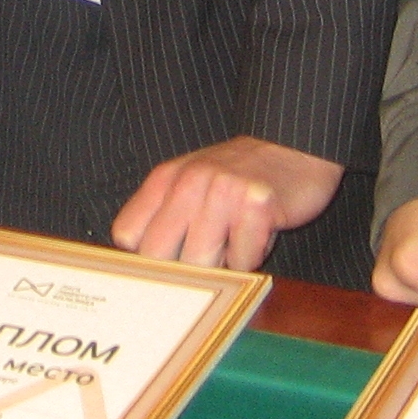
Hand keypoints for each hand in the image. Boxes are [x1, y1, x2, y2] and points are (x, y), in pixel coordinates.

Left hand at [112, 136, 344, 269]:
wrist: (290, 147)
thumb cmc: (236, 177)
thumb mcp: (188, 184)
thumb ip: (162, 217)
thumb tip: (142, 269)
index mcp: (165, 179)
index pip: (126, 235)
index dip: (142, 259)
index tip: (161, 268)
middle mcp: (188, 181)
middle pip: (157, 256)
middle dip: (180, 271)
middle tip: (205, 261)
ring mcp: (222, 190)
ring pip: (200, 262)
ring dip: (220, 265)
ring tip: (233, 242)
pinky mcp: (256, 203)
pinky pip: (243, 260)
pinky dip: (251, 258)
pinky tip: (257, 234)